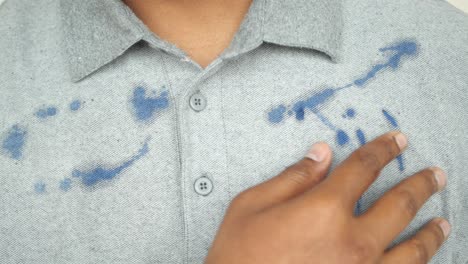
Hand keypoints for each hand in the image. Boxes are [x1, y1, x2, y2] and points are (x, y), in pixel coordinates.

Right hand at [205, 131, 449, 263]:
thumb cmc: (239, 254)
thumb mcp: (253, 205)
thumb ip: (293, 177)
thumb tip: (322, 153)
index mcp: (323, 210)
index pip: (363, 168)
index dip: (382, 150)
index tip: (397, 140)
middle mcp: (352, 241)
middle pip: (399, 204)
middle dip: (420, 184)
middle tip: (434, 174)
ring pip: (413, 250)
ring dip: (431, 231)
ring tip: (442, 220)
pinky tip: (420, 260)